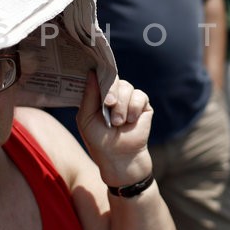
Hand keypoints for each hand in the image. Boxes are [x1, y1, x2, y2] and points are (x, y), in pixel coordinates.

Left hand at [76, 72, 153, 187]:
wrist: (119, 157)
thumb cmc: (98, 140)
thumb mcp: (86, 118)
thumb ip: (89, 95)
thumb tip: (92, 72)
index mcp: (98, 95)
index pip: (99, 76)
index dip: (99, 73)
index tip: (96, 72)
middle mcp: (114, 94)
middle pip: (114, 78)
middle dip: (112, 91)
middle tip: (109, 105)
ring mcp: (129, 98)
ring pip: (127, 87)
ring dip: (122, 105)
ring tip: (118, 123)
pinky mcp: (143, 105)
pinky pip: (140, 96)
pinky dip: (134, 108)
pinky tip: (131, 121)